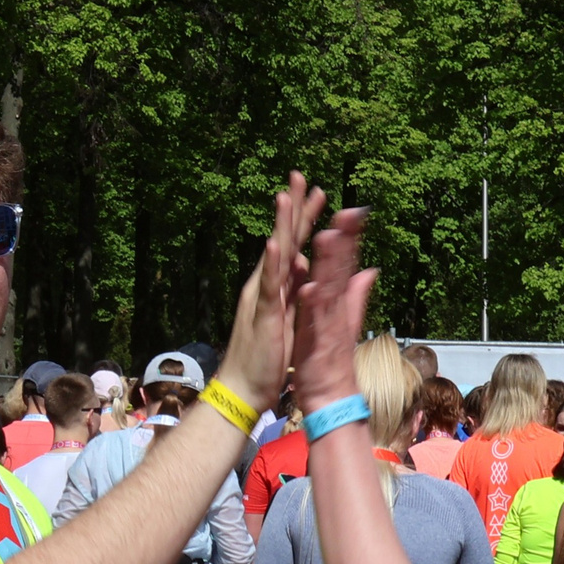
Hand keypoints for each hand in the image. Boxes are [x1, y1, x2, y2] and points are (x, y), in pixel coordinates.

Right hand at [216, 174, 328, 412]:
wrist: (244, 388)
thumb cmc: (266, 357)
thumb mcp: (291, 319)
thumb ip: (300, 292)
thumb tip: (308, 270)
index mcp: (279, 286)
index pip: (295, 245)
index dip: (306, 218)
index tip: (319, 192)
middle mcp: (268, 285)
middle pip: (284, 239)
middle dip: (293, 208)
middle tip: (300, 176)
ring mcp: (264, 298)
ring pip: (274, 255)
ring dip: (280, 226)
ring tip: (285, 197)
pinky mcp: (264, 315)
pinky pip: (268, 287)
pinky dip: (271, 265)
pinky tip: (274, 244)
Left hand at [289, 208, 376, 411]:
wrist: (329, 396)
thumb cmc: (330, 357)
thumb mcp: (344, 320)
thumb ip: (355, 294)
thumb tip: (369, 270)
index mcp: (337, 301)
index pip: (344, 263)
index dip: (349, 237)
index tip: (352, 210)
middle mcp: (335, 308)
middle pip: (341, 269)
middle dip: (345, 240)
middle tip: (348, 212)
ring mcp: (326, 324)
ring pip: (328, 288)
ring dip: (329, 264)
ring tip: (328, 237)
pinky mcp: (314, 341)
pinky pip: (312, 320)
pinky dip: (312, 303)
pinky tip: (310, 286)